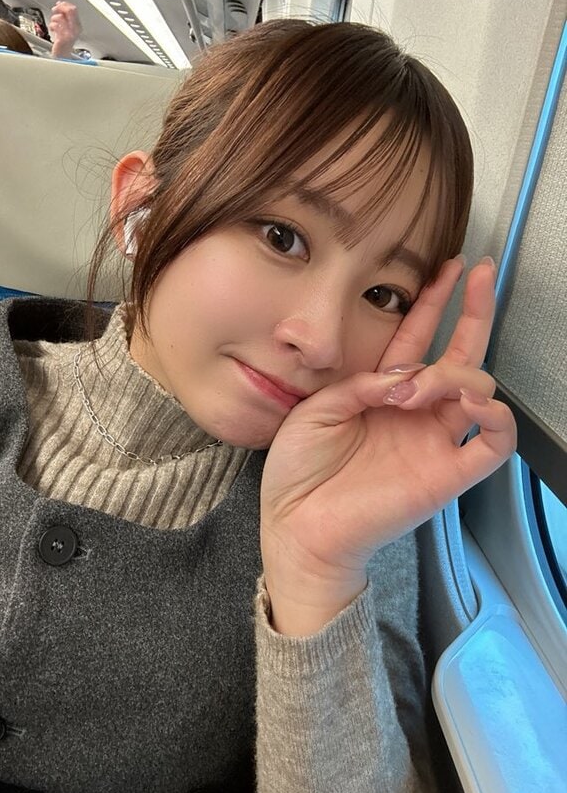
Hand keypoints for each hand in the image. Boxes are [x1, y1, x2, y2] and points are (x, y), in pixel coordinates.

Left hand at [49, 1, 81, 58]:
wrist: (62, 57)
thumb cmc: (63, 44)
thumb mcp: (66, 28)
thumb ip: (64, 17)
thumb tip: (60, 5)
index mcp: (78, 26)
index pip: (74, 9)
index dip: (64, 4)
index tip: (59, 5)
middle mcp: (75, 29)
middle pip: (69, 10)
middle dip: (60, 7)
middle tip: (55, 10)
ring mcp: (70, 34)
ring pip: (60, 17)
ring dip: (54, 19)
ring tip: (53, 24)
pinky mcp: (63, 38)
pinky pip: (56, 25)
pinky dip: (52, 26)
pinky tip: (52, 29)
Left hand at [260, 257, 515, 634]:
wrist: (296, 525)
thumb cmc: (298, 471)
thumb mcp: (316, 408)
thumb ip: (362, 383)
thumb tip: (405, 373)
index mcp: (381, 395)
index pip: (417, 340)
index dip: (434, 303)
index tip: (450, 268)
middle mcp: (414, 414)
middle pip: (459, 355)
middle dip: (474, 311)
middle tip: (480, 274)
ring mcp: (434, 442)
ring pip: (479, 391)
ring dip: (457, 372)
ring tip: (422, 384)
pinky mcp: (447, 474)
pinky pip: (494, 442)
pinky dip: (495, 414)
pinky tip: (469, 398)